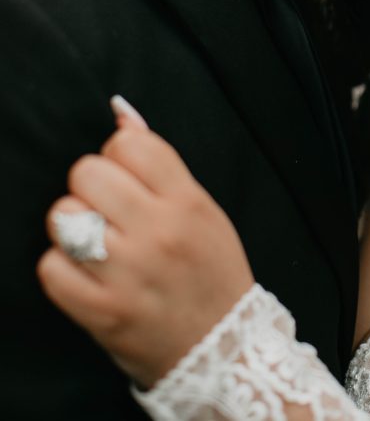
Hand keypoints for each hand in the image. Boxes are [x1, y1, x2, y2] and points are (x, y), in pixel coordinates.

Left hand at [38, 102, 253, 388]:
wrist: (225, 349)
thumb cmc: (209, 270)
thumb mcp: (200, 207)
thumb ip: (160, 161)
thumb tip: (120, 113)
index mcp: (187, 202)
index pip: (129, 144)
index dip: (117, 155)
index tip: (126, 177)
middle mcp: (159, 232)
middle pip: (88, 172)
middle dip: (91, 186)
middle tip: (107, 210)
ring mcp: (129, 273)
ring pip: (65, 216)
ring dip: (73, 226)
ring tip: (94, 241)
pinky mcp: (103, 312)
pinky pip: (52, 268)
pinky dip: (60, 267)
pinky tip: (83, 272)